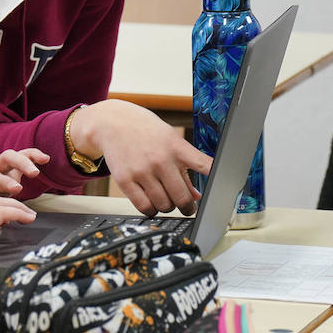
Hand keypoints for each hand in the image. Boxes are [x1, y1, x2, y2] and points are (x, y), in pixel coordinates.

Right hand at [71, 100, 208, 216]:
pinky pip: (144, 207)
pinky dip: (151, 210)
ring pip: (164, 205)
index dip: (216, 182)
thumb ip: (185, 168)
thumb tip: (197, 195)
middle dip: (188, 207)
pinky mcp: (125, 180)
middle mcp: (160, 160)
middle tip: (187, 207)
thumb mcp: (170, 141)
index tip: (220, 194)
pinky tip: (152, 203)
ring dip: (168, 207)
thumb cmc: (145, 130)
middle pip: (183, 197)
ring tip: (166, 200)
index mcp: (177, 147)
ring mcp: (142, 171)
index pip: (204, 166)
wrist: (112, 122)